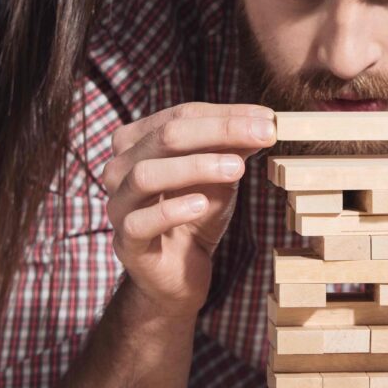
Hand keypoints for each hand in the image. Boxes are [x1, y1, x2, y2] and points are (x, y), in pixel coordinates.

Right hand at [101, 103, 275, 319]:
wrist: (180, 272)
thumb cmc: (197, 214)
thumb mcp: (220, 175)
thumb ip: (234, 147)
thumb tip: (264, 121)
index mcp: (138, 142)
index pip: (181, 116)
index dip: (226, 115)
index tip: (268, 119)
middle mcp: (120, 168)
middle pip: (166, 136)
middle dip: (219, 132)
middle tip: (263, 134)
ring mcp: (119, 205)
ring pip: (147, 174)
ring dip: (196, 166)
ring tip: (237, 168)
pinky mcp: (126, 242)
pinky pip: (141, 221)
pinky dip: (172, 210)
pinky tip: (201, 205)